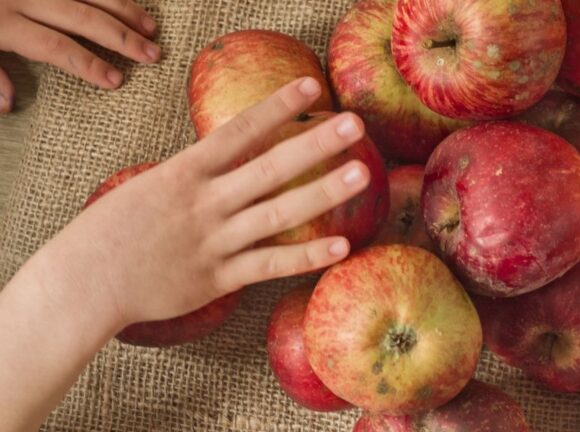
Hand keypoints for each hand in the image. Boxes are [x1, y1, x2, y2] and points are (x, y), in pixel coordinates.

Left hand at [0, 0, 159, 112]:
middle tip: (151, 56)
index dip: (87, 64)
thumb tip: (8, 104)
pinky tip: (133, 2)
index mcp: (2, 23)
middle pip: (81, 17)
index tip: (117, 82)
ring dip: (123, 9)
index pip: (55, 47)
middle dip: (120, 38)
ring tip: (150, 30)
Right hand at [39, 77, 369, 326]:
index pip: (239, 131)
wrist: (84, 280)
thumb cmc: (114, 229)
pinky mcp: (218, 277)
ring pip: (277, 214)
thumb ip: (196, 172)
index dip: (277, 107)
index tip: (311, 87)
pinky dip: (305, 257)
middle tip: (354, 124)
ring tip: (361, 174)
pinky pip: (269, 265)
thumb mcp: (151, 184)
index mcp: (185, 173)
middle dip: (314, 143)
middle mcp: (204, 202)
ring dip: (322, 192)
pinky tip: (341, 245)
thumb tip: (228, 156)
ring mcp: (214, 240)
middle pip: (268, 167)